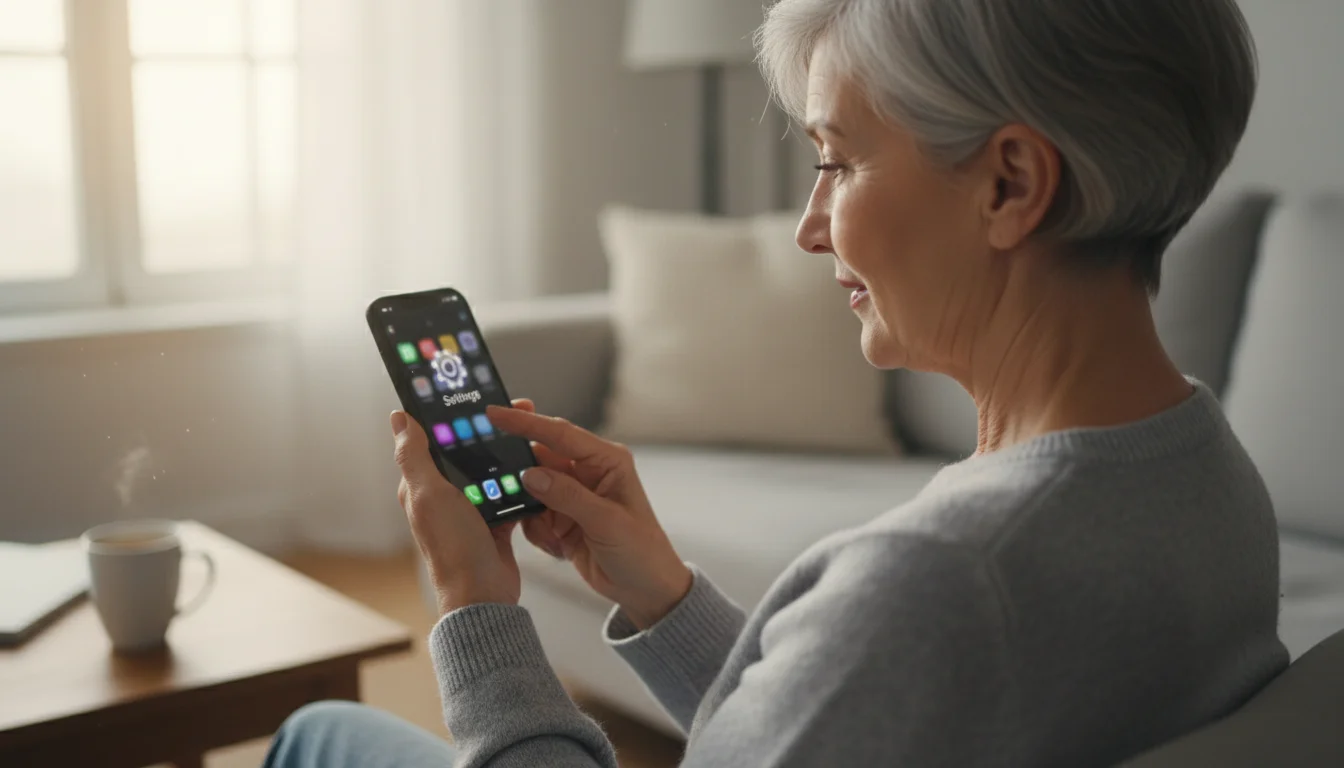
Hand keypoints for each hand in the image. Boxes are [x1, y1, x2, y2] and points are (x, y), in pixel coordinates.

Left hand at [391, 411, 520, 615]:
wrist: (483, 594)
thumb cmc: (452, 548)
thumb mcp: (430, 495)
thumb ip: (414, 456)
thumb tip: (398, 418)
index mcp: (422, 486)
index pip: (432, 439)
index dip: (449, 416)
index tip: (470, 394)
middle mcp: (444, 495)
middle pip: (465, 451)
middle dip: (486, 429)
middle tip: (513, 408)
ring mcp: (470, 508)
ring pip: (489, 468)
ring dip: (506, 452)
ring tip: (528, 433)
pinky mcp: (494, 520)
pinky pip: (508, 491)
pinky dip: (520, 481)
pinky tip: (534, 466)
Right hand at [487, 403, 691, 629]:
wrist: (646, 590)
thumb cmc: (641, 551)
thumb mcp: (607, 522)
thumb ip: (567, 496)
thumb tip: (530, 474)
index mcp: (606, 461)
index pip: (559, 433)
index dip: (526, 422)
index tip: (495, 414)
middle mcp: (586, 473)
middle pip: (539, 457)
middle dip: (519, 471)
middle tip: (497, 480)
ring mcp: (571, 496)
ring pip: (531, 488)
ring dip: (529, 508)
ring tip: (548, 530)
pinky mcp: (560, 519)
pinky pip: (532, 514)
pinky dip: (536, 530)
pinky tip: (557, 546)